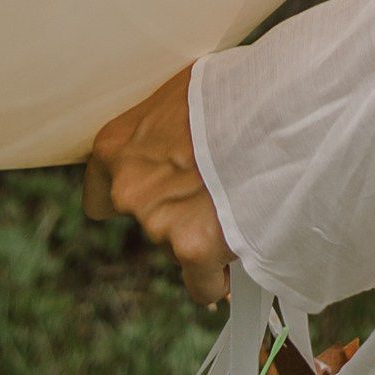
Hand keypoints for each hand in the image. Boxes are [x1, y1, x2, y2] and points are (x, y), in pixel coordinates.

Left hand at [84, 65, 231, 305]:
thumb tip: (177, 137)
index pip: (98, 193)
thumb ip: (165, 128)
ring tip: (241, 201)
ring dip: (202, 235)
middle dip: (175, 211)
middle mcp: (128, 189)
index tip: (154, 191)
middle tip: (214, 190)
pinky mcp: (193, 250)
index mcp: (117, 146)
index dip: (131, 194)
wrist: (276, 112)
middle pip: (145, 220)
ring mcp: (159, 223)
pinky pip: (202, 283)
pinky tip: (240, 249)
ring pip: (176, 247)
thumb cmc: (234, 91)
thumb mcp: (185, 93)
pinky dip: (218, 276)